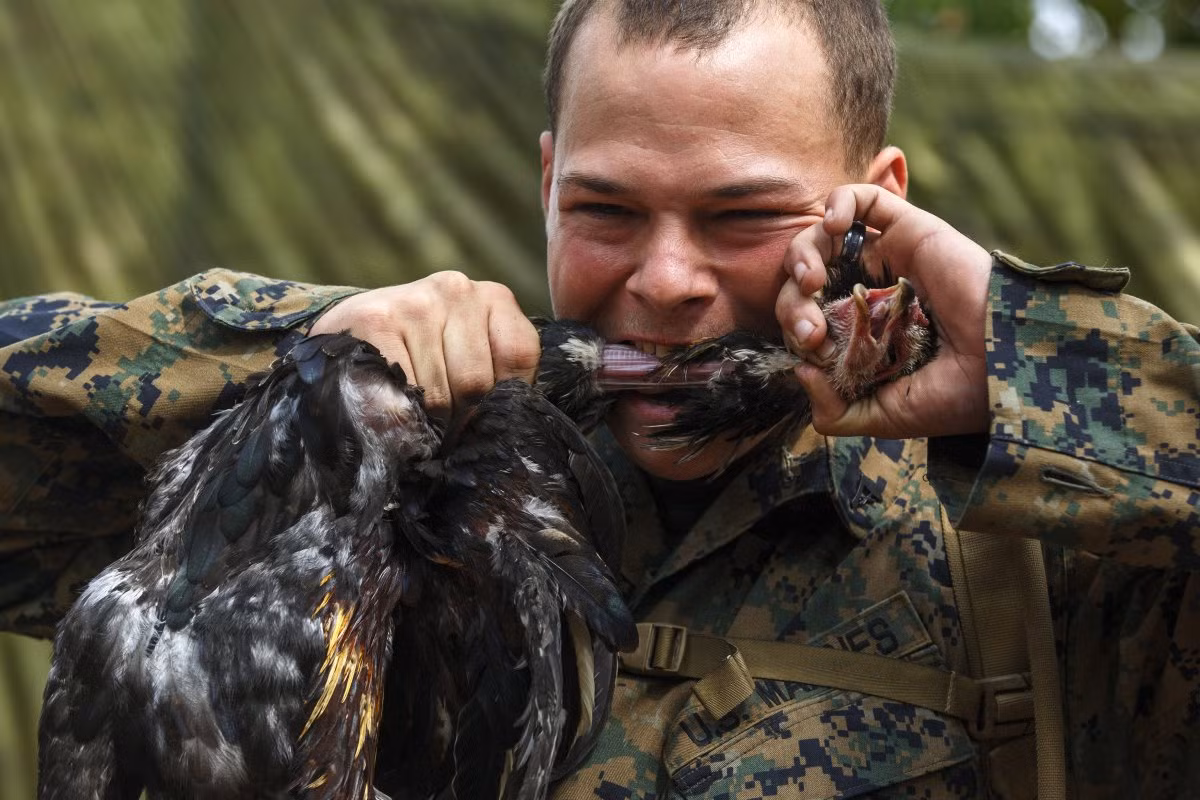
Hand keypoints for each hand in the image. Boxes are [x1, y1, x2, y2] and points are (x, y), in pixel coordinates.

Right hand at [309, 272, 539, 418]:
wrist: (349, 330)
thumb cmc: (423, 355)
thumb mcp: (470, 356)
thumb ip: (497, 380)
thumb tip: (506, 429)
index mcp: (493, 298)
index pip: (518, 356)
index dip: (500, 398)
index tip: (480, 412)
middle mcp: (457, 289)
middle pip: (476, 383)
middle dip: (461, 418)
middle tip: (443, 425)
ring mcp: (415, 302)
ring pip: (438, 396)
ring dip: (429, 423)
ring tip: (417, 415)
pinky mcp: (376, 321)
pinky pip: (400, 394)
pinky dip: (399, 418)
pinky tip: (391, 405)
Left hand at [775, 185, 991, 437]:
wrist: (1006, 364)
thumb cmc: (956, 395)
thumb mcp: (885, 417)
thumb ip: (836, 412)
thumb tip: (799, 372)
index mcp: (864, 335)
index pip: (806, 320)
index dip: (795, 330)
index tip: (814, 351)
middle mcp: (871, 293)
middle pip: (806, 283)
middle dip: (792, 304)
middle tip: (810, 330)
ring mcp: (889, 259)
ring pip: (822, 240)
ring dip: (802, 257)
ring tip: (813, 282)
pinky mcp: (909, 229)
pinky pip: (864, 199)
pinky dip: (838, 203)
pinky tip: (831, 228)